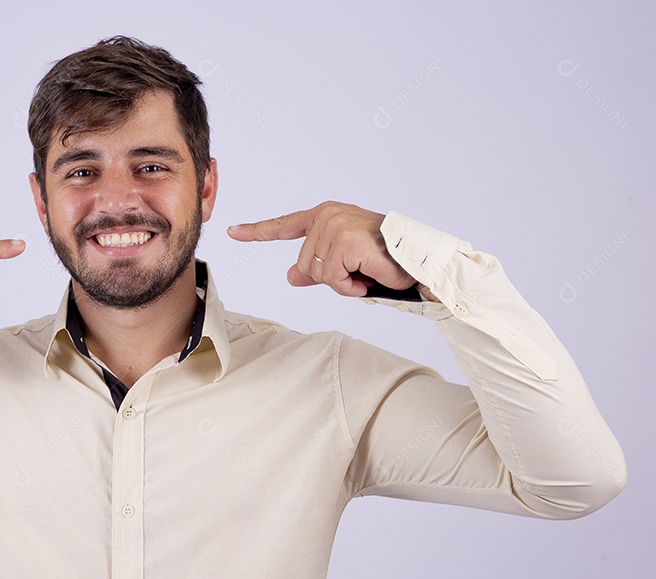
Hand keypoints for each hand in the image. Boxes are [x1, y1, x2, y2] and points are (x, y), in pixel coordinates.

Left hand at [228, 201, 417, 297]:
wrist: (422, 259)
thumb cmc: (389, 258)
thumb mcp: (346, 264)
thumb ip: (317, 268)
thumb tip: (289, 276)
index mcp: (326, 216)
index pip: (285, 225)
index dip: (257, 231)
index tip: (232, 232)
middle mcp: (327, 216)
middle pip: (304, 265)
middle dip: (333, 278)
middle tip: (361, 271)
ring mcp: (335, 227)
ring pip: (318, 275)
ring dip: (345, 283)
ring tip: (369, 271)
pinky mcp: (346, 242)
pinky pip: (334, 280)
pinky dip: (353, 286)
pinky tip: (371, 275)